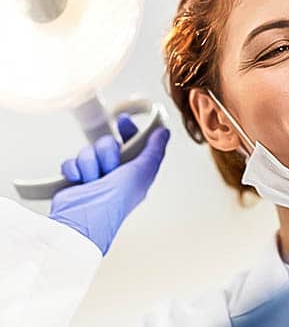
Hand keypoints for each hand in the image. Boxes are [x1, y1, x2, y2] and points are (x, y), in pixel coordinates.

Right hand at [50, 113, 170, 254]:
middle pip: (108, 143)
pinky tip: (78, 182)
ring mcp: (94, 175)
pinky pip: (72, 161)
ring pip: (89, 150)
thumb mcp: (141, 173)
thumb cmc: (114, 202)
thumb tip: (164, 133)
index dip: (129, 130)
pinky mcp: (75, 178)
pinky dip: (74, 171)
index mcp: (134, 171)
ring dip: (90, 164)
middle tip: (109, 168)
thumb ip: (154, 151)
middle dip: (107, 153)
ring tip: (93, 181)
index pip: (133, 142)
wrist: (81, 220)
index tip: (123, 120)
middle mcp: (115, 172)